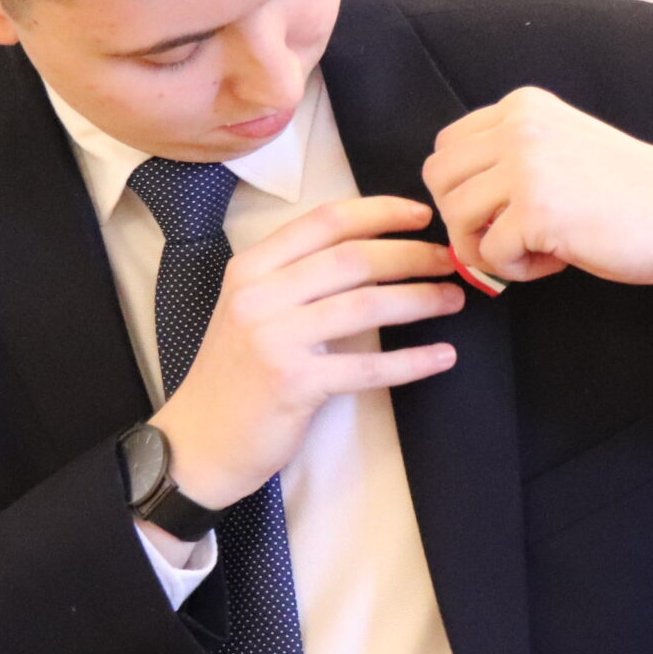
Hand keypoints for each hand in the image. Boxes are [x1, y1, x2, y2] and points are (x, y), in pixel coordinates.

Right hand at [151, 196, 461, 507]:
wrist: (199, 440)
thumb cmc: (235, 375)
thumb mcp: (250, 309)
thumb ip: (296, 277)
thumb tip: (373, 251)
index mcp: (251, 268)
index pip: (325, 221)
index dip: (380, 212)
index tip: (421, 216)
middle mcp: (258, 296)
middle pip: (353, 258)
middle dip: (412, 255)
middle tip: (451, 261)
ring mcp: (274, 339)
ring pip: (365, 305)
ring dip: (419, 300)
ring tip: (453, 299)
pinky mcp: (293, 384)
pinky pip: (366, 366)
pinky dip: (410, 361)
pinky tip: (441, 356)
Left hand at [423, 87, 652, 317]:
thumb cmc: (626, 192)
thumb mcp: (560, 147)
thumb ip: (508, 158)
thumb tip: (449, 203)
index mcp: (523, 107)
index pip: (447, 146)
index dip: (465, 189)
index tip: (505, 209)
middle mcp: (520, 126)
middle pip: (438, 178)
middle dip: (464, 218)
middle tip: (508, 235)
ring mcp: (527, 166)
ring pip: (455, 216)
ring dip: (487, 246)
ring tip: (535, 250)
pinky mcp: (538, 211)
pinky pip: (489, 254)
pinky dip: (515, 271)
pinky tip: (556, 261)